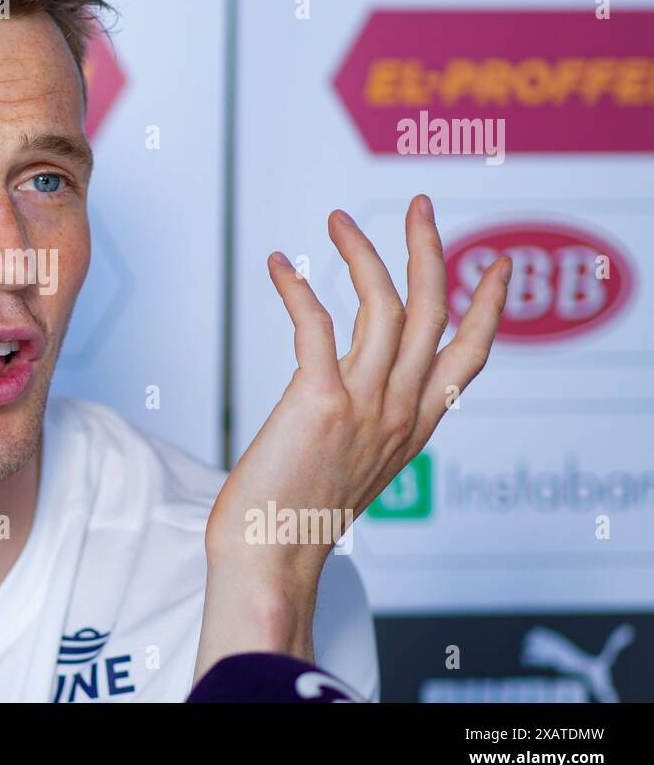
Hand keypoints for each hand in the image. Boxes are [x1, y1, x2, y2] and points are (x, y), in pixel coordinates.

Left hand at [194, 194, 509, 682]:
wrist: (270, 558)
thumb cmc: (295, 516)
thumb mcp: (352, 466)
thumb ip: (363, 423)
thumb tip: (342, 391)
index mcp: (413, 427)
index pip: (468, 357)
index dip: (485, 306)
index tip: (493, 265)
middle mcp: (399, 411)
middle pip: (433, 312)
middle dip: (430, 251)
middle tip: (421, 206)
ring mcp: (365, 405)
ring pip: (385, 306)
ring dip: (364, 253)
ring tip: (338, 221)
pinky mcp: (320, 401)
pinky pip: (317, 323)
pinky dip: (297, 286)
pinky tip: (280, 265)